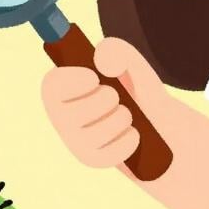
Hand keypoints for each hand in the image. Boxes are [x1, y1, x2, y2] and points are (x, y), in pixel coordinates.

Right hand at [41, 37, 170, 168]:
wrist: (156, 119)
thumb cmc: (133, 86)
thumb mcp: (129, 60)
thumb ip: (116, 49)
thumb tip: (102, 63)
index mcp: (63, 87)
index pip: (52, 86)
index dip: (72, 81)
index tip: (94, 78)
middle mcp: (61, 116)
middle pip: (75, 113)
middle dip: (106, 99)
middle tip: (115, 95)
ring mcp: (75, 141)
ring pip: (95, 133)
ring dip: (121, 118)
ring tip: (127, 113)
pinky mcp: (92, 159)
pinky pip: (110, 153)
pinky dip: (128, 140)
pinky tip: (131, 133)